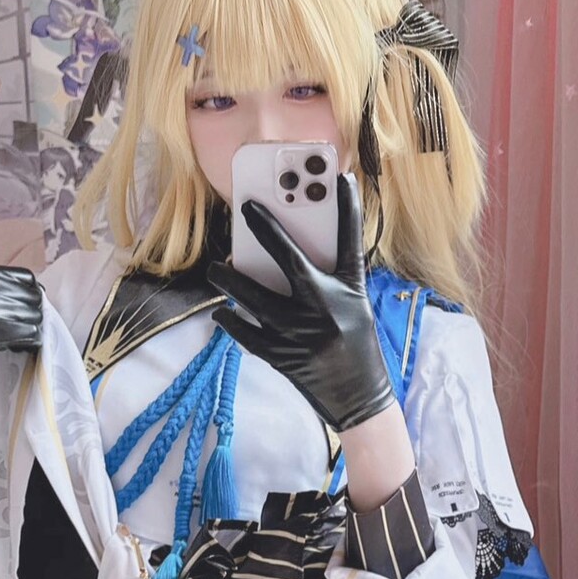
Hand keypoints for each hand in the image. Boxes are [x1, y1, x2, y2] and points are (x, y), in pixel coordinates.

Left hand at [207, 175, 393, 433]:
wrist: (360, 400)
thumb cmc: (356, 347)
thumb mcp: (355, 308)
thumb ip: (329, 280)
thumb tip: (290, 253)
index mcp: (350, 294)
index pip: (349, 242)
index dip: (347, 209)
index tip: (338, 177)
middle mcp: (327, 310)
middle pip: (291, 263)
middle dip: (266, 234)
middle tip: (245, 213)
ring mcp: (302, 335)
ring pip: (256, 300)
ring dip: (231, 281)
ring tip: (217, 270)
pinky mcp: (283, 358)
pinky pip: (247, 334)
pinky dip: (231, 322)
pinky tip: (222, 313)